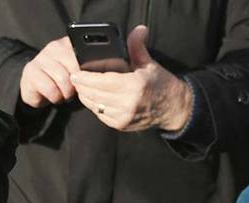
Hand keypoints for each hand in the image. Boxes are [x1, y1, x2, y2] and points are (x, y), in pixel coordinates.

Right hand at [20, 36, 79, 107]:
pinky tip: (52, 95)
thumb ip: (85, 70)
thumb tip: (94, 76)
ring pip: (62, 79)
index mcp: (68, 44)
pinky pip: (50, 88)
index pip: (84, 56)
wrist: (36, 88)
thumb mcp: (76, 74)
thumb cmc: (59, 82)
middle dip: (76, 86)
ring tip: (62, 94)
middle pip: (74, 69)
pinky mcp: (30, 71)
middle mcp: (54, 47)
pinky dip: (54, 97)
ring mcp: (40, 57)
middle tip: (72, 91)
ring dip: (65, 93)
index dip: (86, 74)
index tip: (84, 82)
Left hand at [70, 25, 192, 132]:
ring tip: (82, 88)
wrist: (172, 109)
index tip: (76, 74)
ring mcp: (123, 117)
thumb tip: (138, 29)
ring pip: (95, 106)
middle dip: (82, 87)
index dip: (85, 79)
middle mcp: (127, 103)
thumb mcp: (149, 63)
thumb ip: (137, 46)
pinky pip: (101, 115)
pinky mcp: (121, 125)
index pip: (101, 82)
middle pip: (94, 95)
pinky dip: (95, 106)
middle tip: (76, 79)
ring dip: (86, 97)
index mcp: (133, 86)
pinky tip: (94, 98)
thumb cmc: (160, 84)